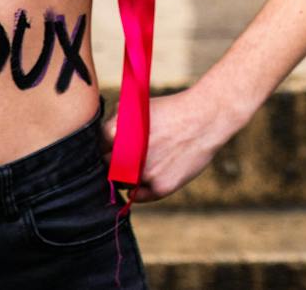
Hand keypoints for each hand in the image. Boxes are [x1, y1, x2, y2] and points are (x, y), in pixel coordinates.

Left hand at [103, 88, 237, 202]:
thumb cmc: (172, 110)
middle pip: (108, 167)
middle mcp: (126, 157)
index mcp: (115, 135)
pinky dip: (142, 189)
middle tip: (130, 156)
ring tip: (144, 164)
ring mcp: (144, 174)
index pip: (98, 148)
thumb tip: (104, 142)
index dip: (106, 147)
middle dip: (115, 162)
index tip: (115, 146)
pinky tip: (151, 175)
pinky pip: (140, 196)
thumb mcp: (138, 108)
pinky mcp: (161, 187)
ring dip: (127, 177)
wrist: (206, 117)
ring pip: (123, 184)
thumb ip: (116, 125)